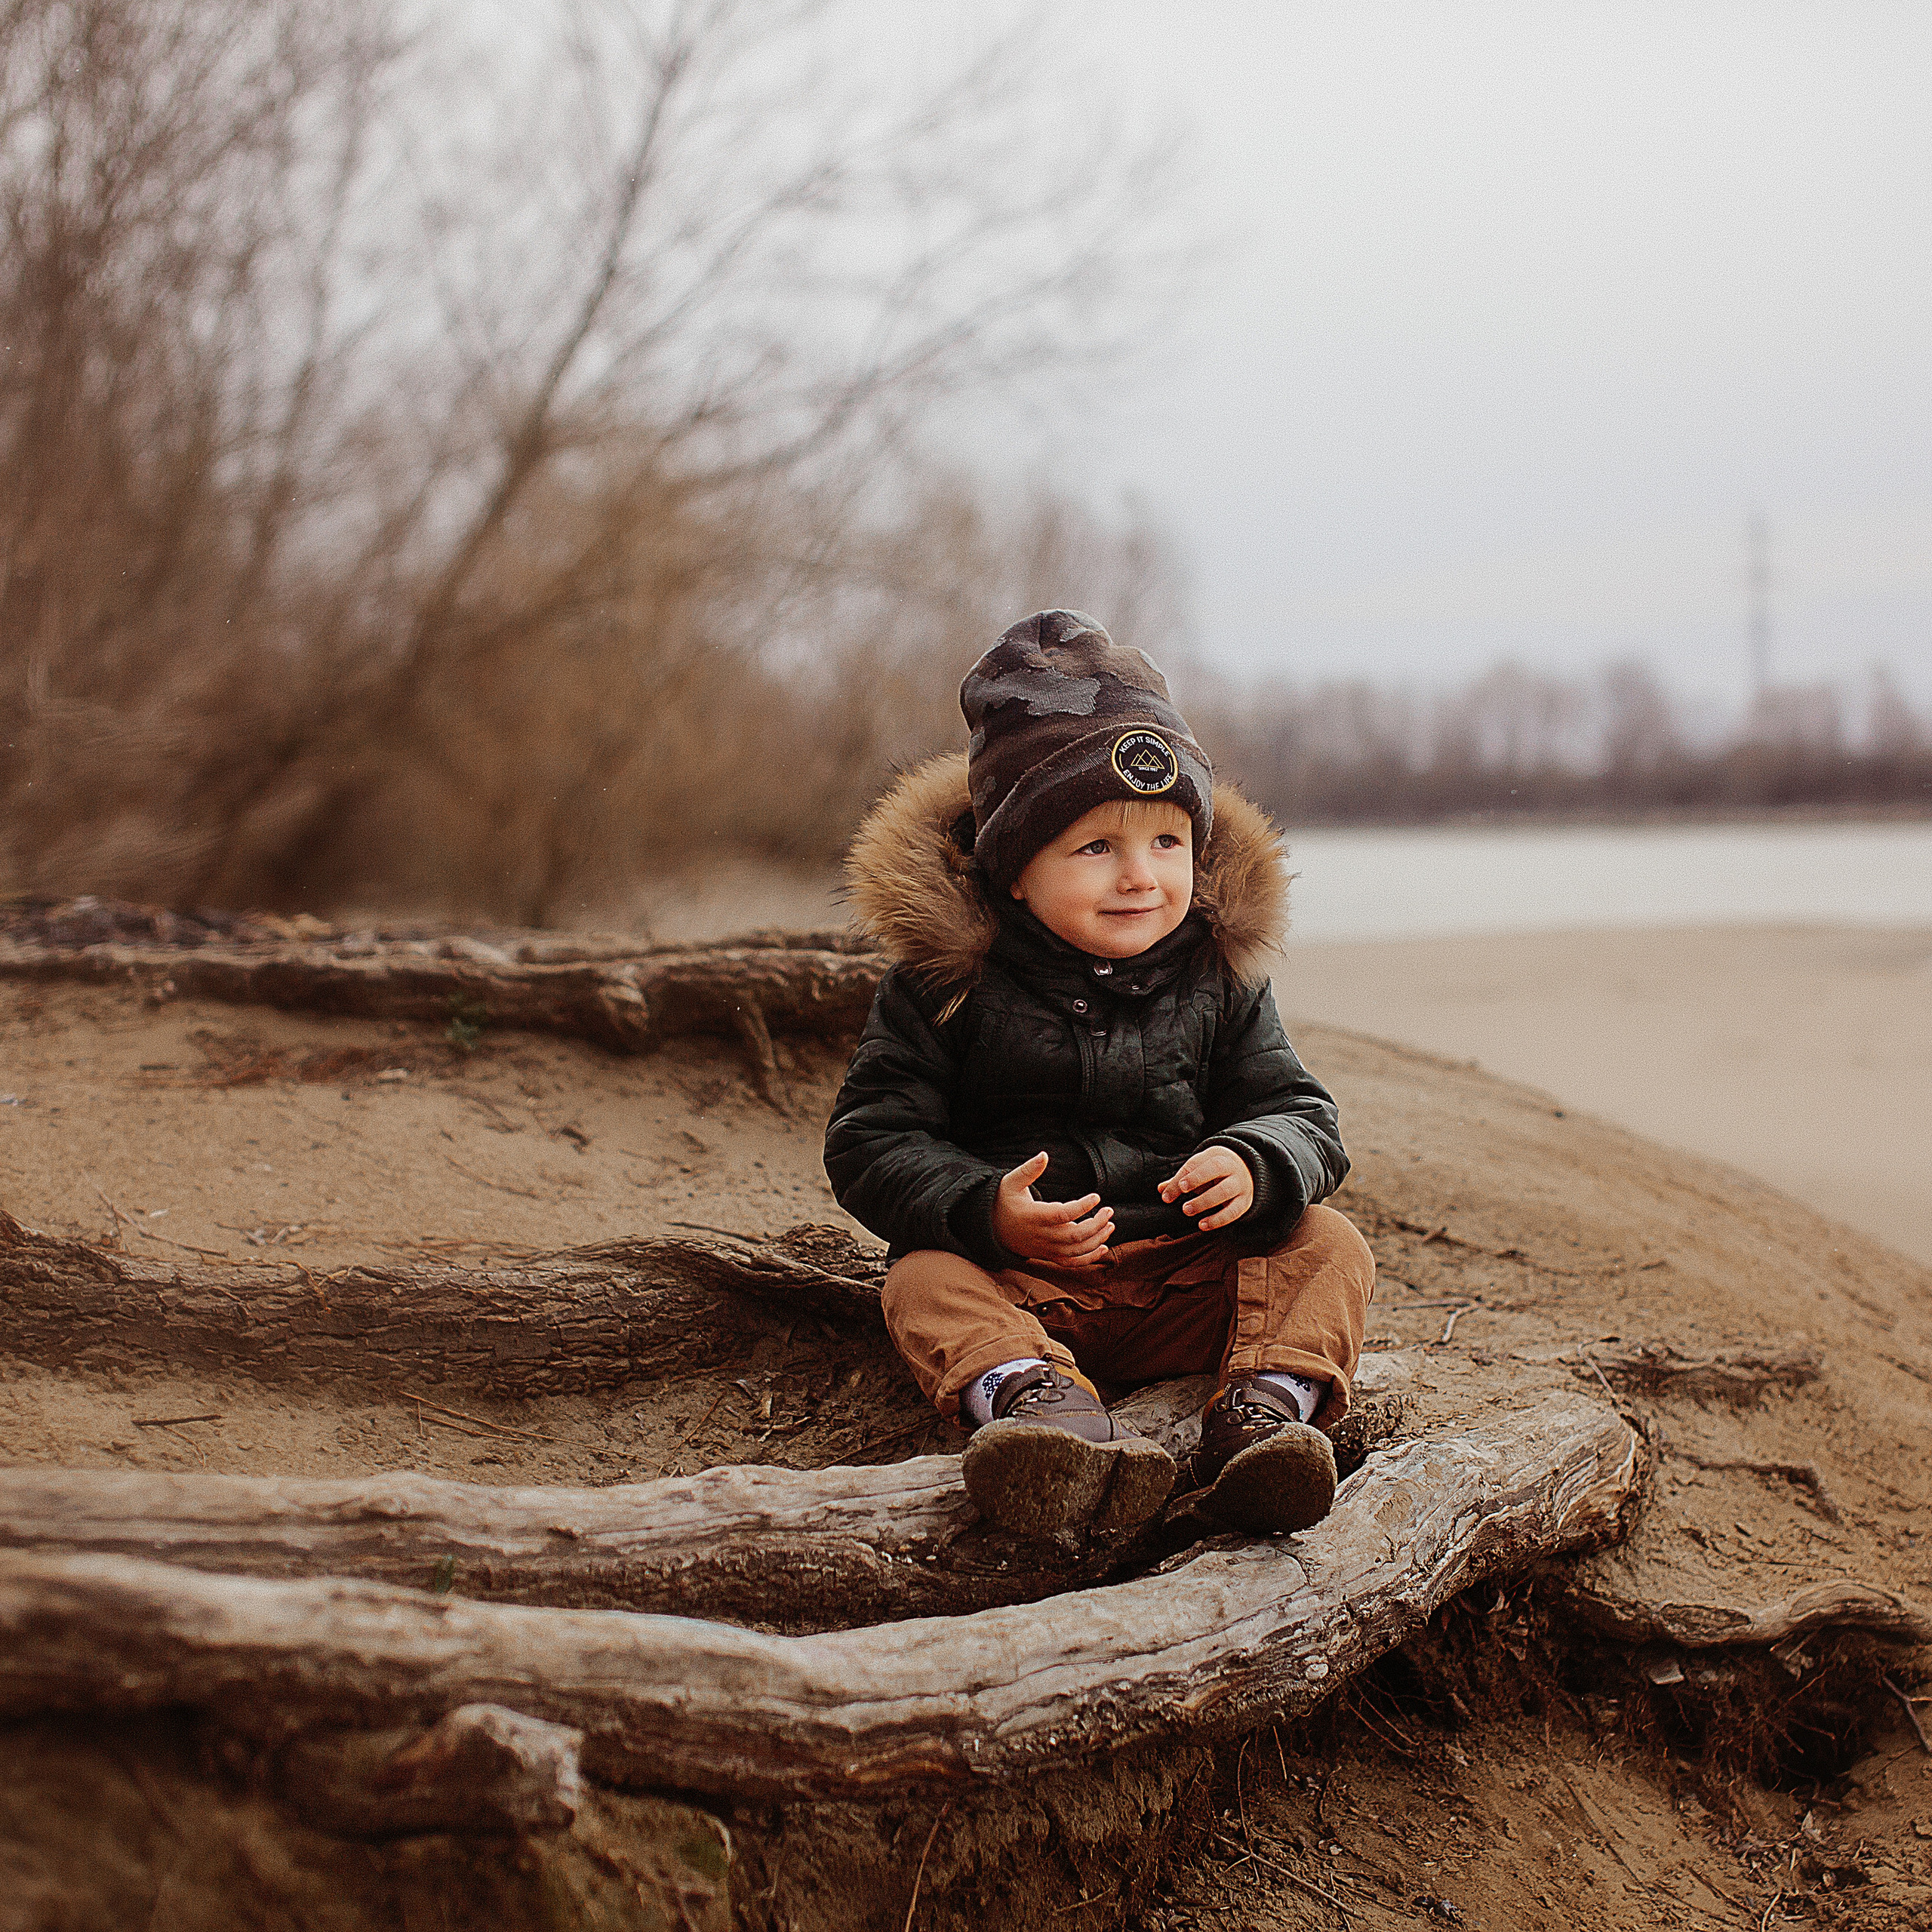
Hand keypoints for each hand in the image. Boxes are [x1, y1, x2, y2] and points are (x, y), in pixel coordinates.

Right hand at [991, 1152, 1113, 1267]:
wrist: (991, 1228)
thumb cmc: (1003, 1201)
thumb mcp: (1011, 1182)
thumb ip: (1029, 1170)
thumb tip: (1044, 1155)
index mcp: (1033, 1216)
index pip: (1062, 1214)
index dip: (1082, 1207)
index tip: (1096, 1196)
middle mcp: (1041, 1235)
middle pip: (1074, 1236)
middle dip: (1096, 1224)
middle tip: (1109, 1210)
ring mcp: (1045, 1248)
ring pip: (1076, 1250)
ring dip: (1097, 1240)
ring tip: (1110, 1225)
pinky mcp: (1048, 1255)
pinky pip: (1071, 1263)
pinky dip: (1089, 1258)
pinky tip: (1103, 1247)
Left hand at [1159, 1146, 1253, 1230]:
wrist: (1248, 1171)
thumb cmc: (1215, 1171)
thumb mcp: (1200, 1169)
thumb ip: (1180, 1179)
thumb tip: (1161, 1190)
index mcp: (1216, 1155)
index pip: (1197, 1163)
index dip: (1185, 1176)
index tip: (1172, 1191)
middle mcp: (1231, 1167)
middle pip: (1216, 1168)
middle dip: (1196, 1181)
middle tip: (1179, 1195)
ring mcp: (1240, 1184)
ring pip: (1225, 1191)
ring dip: (1204, 1202)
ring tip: (1187, 1210)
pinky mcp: (1245, 1201)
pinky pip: (1233, 1211)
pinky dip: (1218, 1220)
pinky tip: (1203, 1225)